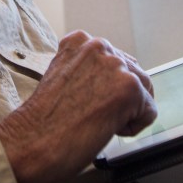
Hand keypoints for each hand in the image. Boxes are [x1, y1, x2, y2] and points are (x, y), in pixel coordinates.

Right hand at [0, 31, 156, 182]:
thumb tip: (107, 81)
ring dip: (127, 111)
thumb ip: (85, 70)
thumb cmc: (43, 119)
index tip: (90, 100)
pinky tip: (107, 128)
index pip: (114, 59)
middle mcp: (99, 47)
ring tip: (99, 121)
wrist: (33, 141)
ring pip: (144, 90)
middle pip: (132, 72)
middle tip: (95, 115)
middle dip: (120, 98)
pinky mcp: (129, 88)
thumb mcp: (61, 76)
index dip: (106, 87)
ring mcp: (116, 66)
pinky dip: (133, 127)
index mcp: (80, 41)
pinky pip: (149, 111)